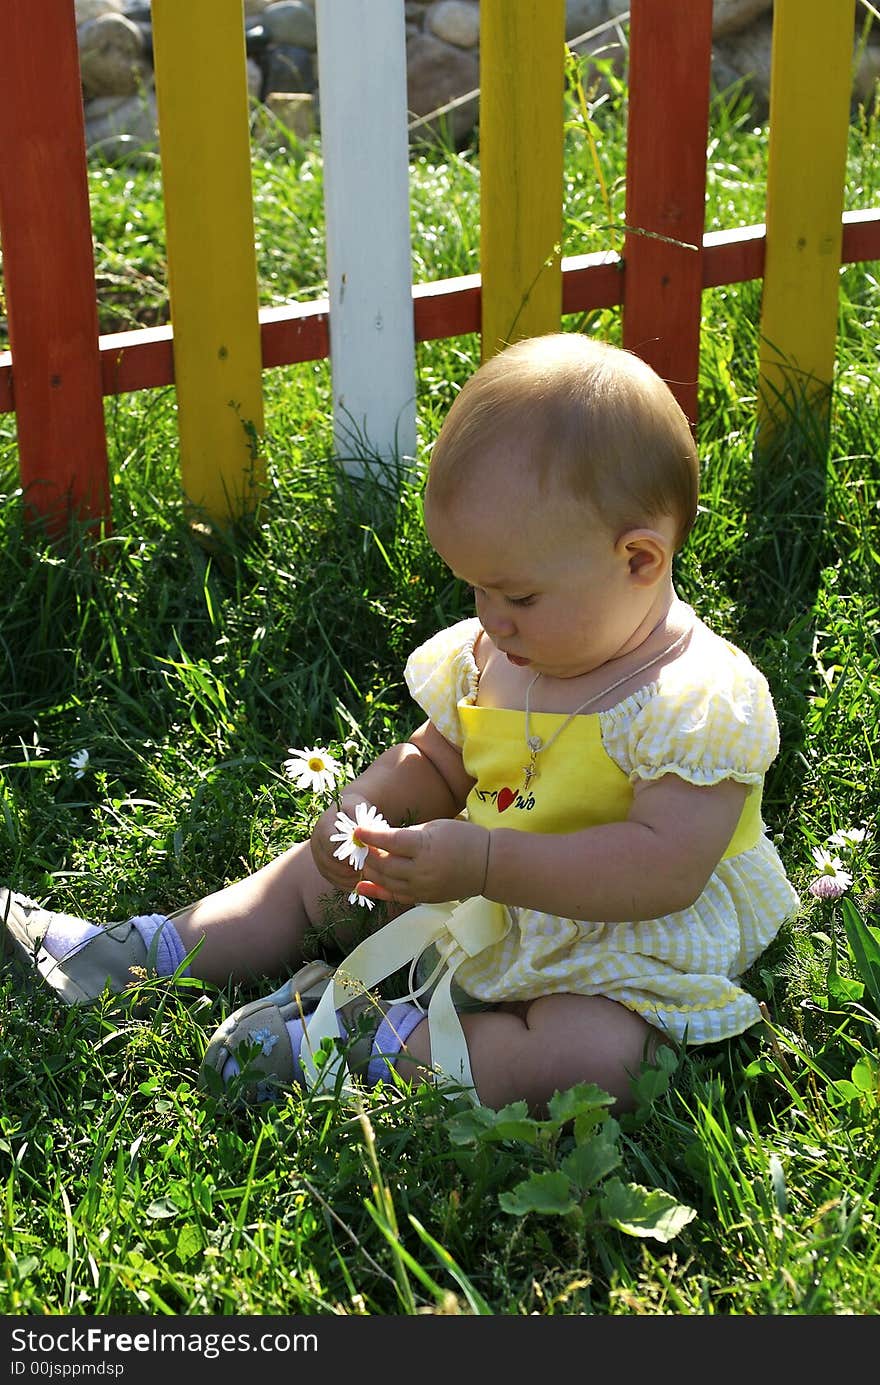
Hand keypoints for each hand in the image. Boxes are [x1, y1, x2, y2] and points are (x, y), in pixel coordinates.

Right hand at [309, 793, 372, 890]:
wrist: (348, 813)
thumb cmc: (357, 810)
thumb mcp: (360, 810)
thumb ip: (362, 825)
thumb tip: (367, 843)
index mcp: (323, 827)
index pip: (332, 846)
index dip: (349, 854)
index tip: (367, 854)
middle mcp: (316, 844)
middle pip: (332, 864)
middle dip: (353, 868)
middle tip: (373, 869)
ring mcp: (319, 859)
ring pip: (335, 876)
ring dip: (353, 878)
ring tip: (372, 874)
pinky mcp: (325, 870)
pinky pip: (337, 882)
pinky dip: (351, 884)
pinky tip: (366, 880)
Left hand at [354, 818, 489, 907]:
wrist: (488, 865)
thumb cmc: (463, 838)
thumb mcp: (435, 826)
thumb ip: (408, 834)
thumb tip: (382, 837)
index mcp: (425, 847)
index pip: (390, 841)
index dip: (370, 836)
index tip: (357, 831)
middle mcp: (421, 870)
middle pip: (384, 864)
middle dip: (369, 854)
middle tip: (364, 844)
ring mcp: (422, 887)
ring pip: (386, 881)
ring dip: (371, 870)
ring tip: (366, 860)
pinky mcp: (423, 898)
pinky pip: (395, 897)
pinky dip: (376, 892)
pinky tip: (361, 886)